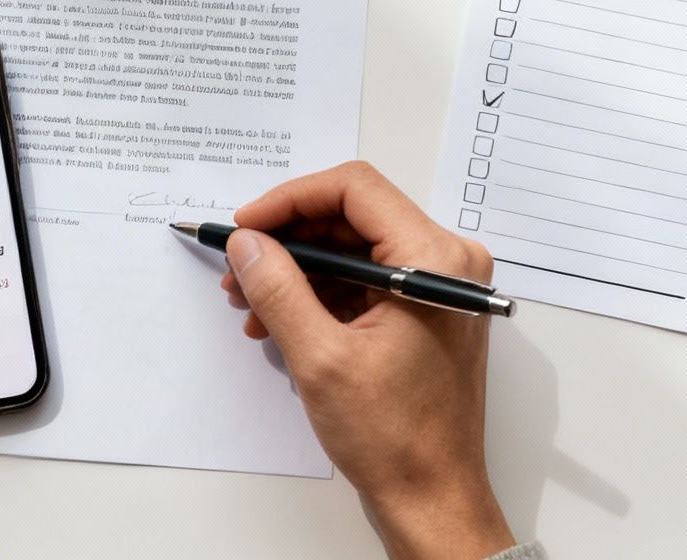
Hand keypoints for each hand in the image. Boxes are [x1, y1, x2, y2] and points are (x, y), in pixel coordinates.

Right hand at [219, 162, 513, 559]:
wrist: (434, 498)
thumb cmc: (395, 437)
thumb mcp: (321, 359)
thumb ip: (279, 290)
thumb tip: (247, 243)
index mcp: (435, 260)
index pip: (355, 189)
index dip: (291, 200)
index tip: (247, 227)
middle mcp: (447, 262)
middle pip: (353, 216)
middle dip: (289, 239)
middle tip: (239, 265)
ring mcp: (438, 287)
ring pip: (353, 248)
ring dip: (298, 269)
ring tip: (249, 302)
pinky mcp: (425, 310)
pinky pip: (364, 279)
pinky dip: (319, 293)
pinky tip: (278, 321)